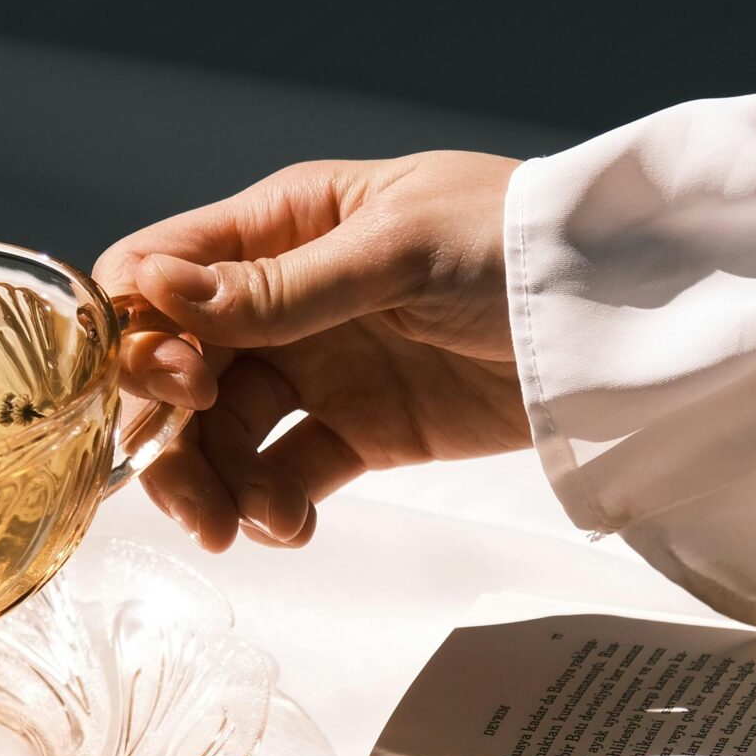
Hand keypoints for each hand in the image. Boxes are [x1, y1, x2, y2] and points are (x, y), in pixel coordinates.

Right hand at [93, 152, 522, 550]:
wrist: (616, 314)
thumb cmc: (512, 242)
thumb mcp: (396, 254)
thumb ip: (279, 288)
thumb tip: (156, 291)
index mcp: (278, 227)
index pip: (158, 275)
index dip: (139, 336)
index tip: (174, 386)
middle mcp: (281, 300)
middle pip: (176, 374)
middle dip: (168, 437)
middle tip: (193, 495)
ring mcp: (318, 369)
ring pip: (223, 438)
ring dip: (216, 488)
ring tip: (246, 528)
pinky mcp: (359, 433)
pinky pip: (286, 476)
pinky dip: (275, 508)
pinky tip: (292, 527)